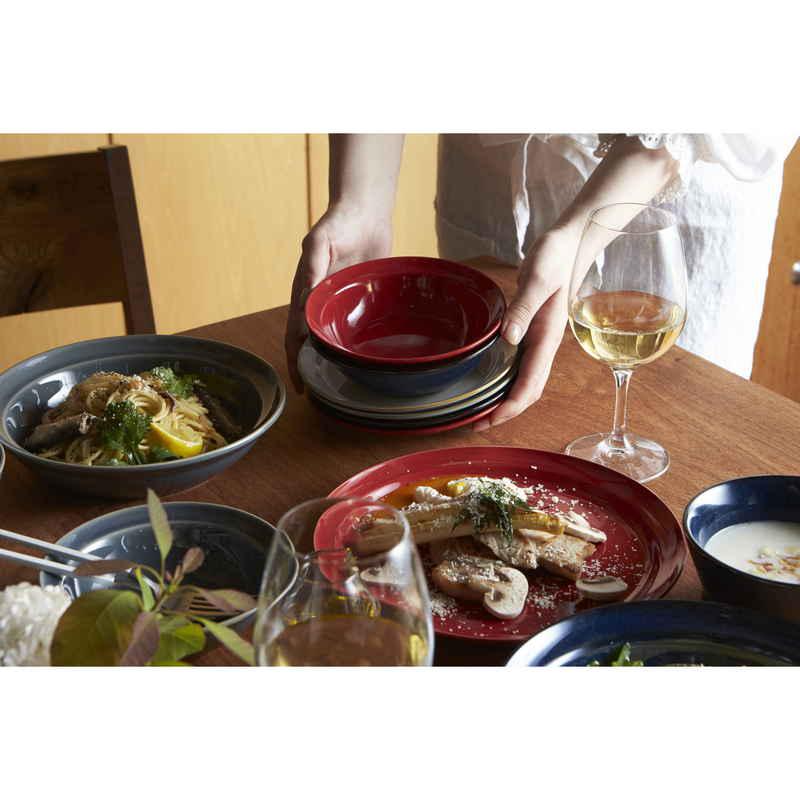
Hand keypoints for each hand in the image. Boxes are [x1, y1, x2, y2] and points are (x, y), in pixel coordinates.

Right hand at [284, 203, 391, 391]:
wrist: (365, 212)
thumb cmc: (338, 224)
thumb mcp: (320, 242)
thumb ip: (313, 268)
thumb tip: (303, 299)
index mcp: (304, 293)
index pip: (295, 334)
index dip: (295, 361)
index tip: (300, 385)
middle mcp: (320, 302)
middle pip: (313, 342)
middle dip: (312, 367)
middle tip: (321, 393)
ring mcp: (341, 302)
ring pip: (335, 337)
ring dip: (335, 359)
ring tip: (342, 384)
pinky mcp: (362, 299)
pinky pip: (357, 326)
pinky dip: (357, 344)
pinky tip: (366, 360)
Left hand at [474, 228, 575, 430]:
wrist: (569, 245)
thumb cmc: (554, 258)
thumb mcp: (538, 278)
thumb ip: (524, 307)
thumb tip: (508, 338)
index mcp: (547, 337)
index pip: (530, 383)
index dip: (511, 406)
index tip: (491, 419)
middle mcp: (544, 345)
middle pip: (528, 391)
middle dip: (505, 412)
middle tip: (476, 425)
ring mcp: (539, 340)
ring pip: (524, 381)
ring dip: (504, 400)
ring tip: (478, 411)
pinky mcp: (531, 332)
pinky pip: (519, 366)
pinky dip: (504, 381)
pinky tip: (488, 382)